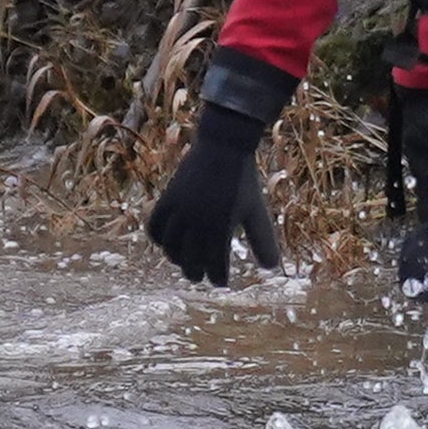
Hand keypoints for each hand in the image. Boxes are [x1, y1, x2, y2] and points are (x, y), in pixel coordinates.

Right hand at [143, 99, 281, 285]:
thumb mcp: (256, 211)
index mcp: (222, 226)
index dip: (218, 278)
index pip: (215, 265)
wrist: (223, 146)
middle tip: (199, 277)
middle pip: (190, 260)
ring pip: (170, 246)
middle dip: (195, 273)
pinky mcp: (168, 198)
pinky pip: (155, 226)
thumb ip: (263, 240)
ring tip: (183, 262)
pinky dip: (158, 238)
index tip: (221, 282)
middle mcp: (198, 221)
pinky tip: (167, 242)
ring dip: (176, 258)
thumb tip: (272, 268)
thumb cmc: (243, 181)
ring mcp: (180, 209)